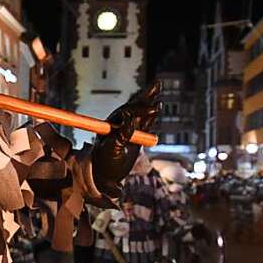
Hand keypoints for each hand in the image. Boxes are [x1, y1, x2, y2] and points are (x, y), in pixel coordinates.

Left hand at [92, 83, 159, 201]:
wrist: (107, 177)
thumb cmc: (105, 164)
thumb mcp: (112, 149)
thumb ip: (120, 135)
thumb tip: (128, 120)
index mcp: (110, 125)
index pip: (126, 112)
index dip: (138, 110)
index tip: (152, 111)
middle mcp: (119, 124)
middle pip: (134, 106)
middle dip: (145, 97)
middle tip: (157, 85)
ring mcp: (128, 129)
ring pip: (140, 112)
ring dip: (149, 100)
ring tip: (157, 86)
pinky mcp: (135, 136)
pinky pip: (145, 123)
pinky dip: (151, 115)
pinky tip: (157, 106)